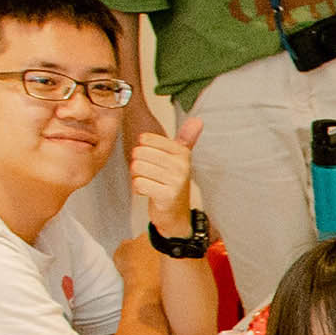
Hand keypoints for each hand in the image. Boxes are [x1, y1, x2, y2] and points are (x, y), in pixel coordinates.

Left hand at [126, 111, 204, 233]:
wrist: (176, 214)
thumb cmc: (173, 183)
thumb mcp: (180, 159)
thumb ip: (186, 138)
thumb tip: (198, 120)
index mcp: (182, 152)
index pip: (146, 139)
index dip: (141, 150)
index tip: (151, 160)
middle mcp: (181, 165)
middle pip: (139, 153)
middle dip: (138, 164)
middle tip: (149, 174)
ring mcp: (175, 181)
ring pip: (136, 168)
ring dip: (137, 177)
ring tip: (149, 182)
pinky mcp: (166, 195)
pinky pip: (138, 184)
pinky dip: (138, 189)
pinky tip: (148, 192)